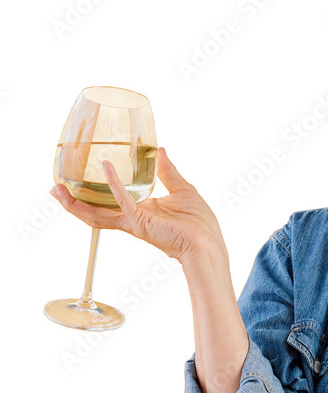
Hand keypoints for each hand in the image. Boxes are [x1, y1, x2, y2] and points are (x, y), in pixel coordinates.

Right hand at [49, 146, 224, 263]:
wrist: (208, 242)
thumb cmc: (199, 222)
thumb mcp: (181, 188)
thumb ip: (167, 171)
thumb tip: (159, 151)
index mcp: (140, 212)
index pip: (109, 205)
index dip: (91, 197)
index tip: (75, 183)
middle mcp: (132, 218)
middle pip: (94, 213)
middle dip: (73, 203)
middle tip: (55, 188)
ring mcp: (135, 222)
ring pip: (98, 214)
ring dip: (77, 203)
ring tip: (58, 189)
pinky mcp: (141, 223)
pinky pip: (123, 202)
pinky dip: (114, 185)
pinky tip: (107, 168)